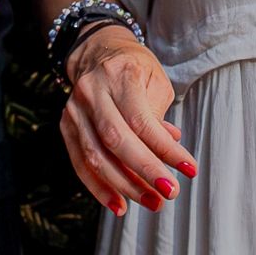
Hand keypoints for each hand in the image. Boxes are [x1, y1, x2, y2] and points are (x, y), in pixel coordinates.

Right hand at [61, 27, 195, 217]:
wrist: (97, 51)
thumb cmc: (133, 68)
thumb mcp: (155, 81)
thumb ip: (159, 117)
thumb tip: (168, 153)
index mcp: (118, 75)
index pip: (141, 119)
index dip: (164, 149)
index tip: (189, 169)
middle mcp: (91, 91)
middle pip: (115, 139)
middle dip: (145, 171)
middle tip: (171, 192)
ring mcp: (74, 109)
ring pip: (95, 156)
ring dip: (125, 185)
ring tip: (153, 203)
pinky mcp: (66, 125)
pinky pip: (80, 163)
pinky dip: (99, 187)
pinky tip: (119, 204)